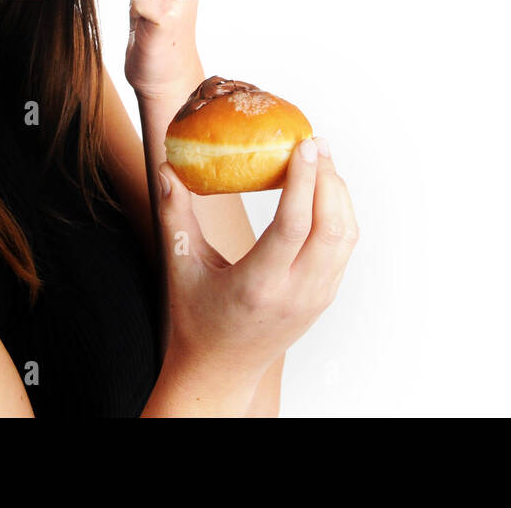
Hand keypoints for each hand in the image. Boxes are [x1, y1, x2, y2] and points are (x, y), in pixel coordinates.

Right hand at [154, 135, 358, 386]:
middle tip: (314, 142)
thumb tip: (166, 168)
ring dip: (337, 194)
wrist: (222, 368)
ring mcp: (315, 297)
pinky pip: (343, 248)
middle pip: (329, 227)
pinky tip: (323, 191)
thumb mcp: (181, 265)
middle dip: (327, 178)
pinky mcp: (324, 296)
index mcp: (257, 285)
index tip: (304, 145)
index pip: (292, 226)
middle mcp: (294, 293)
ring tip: (320, 160)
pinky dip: (339, 214)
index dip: (303, 181)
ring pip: (344, 236)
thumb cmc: (196, 316)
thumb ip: (174, 215)